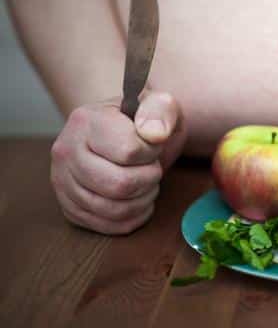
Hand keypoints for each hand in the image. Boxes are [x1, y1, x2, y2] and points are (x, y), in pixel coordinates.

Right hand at [50, 91, 185, 234]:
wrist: (125, 132)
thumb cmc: (144, 119)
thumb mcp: (159, 105)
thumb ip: (161, 111)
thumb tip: (154, 134)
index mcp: (85, 120)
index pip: (128, 151)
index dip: (151, 152)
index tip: (152, 144)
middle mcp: (66, 151)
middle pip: (120, 185)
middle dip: (149, 178)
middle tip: (152, 167)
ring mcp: (63, 182)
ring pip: (114, 209)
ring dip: (144, 199)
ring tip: (147, 181)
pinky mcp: (70, 207)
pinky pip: (108, 226)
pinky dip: (134, 217)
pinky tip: (140, 200)